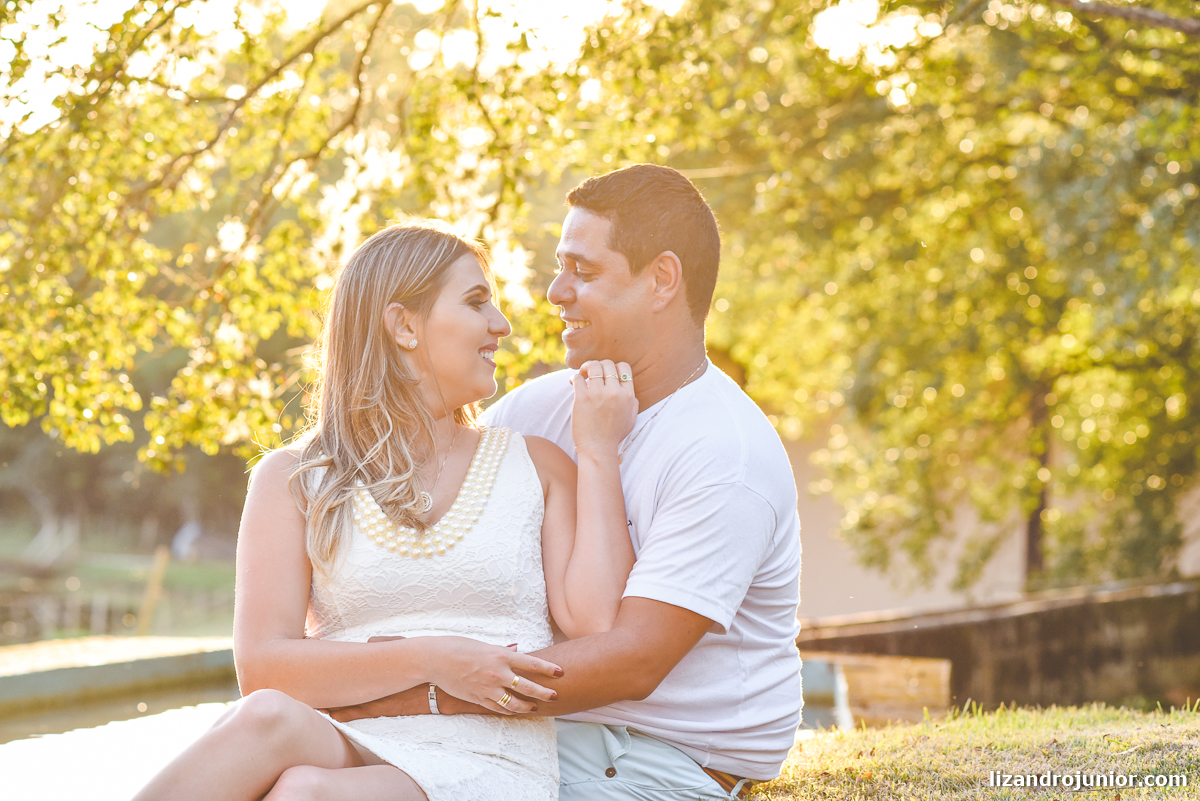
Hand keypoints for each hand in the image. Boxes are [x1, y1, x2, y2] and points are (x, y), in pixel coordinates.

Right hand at [419, 636, 561, 714]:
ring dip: (527, 706)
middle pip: (527, 687)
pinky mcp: (478, 698)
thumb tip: (518, 648)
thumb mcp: (484, 644)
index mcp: (501, 655)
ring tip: (536, 706)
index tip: (561, 672)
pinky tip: (516, 711)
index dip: (548, 668)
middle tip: (555, 695)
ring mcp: (488, 688)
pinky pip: (498, 708)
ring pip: (514, 703)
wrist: (436, 659)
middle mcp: (497, 673)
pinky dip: (509, 710)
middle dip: (544, 692)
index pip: (531, 663)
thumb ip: (503, 649)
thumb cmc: (459, 646)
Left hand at [571, 360, 636, 459]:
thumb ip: (632, 402)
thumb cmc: (613, 436)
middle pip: (607, 363)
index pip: (624, 367)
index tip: (607, 374)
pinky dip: (575, 377)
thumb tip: (627, 388)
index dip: (615, 367)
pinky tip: (573, 383)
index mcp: (628, 395)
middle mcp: (614, 392)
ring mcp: (598, 394)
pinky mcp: (582, 398)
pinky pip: (578, 378)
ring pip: (593, 366)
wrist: (598, 449)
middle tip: (592, 373)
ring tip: (583, 375)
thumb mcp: (631, 418)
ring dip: (586, 367)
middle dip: (599, 366)